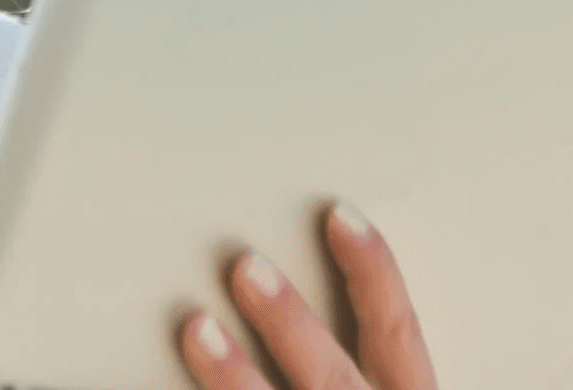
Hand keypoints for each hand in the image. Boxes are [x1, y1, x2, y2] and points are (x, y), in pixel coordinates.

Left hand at [179, 203, 436, 389]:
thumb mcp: (376, 384)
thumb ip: (346, 350)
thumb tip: (288, 282)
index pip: (397, 330)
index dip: (372, 270)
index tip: (339, 215)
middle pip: (333, 373)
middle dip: (290, 322)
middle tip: (247, 266)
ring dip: (237, 372)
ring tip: (199, 327)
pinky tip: (190, 365)